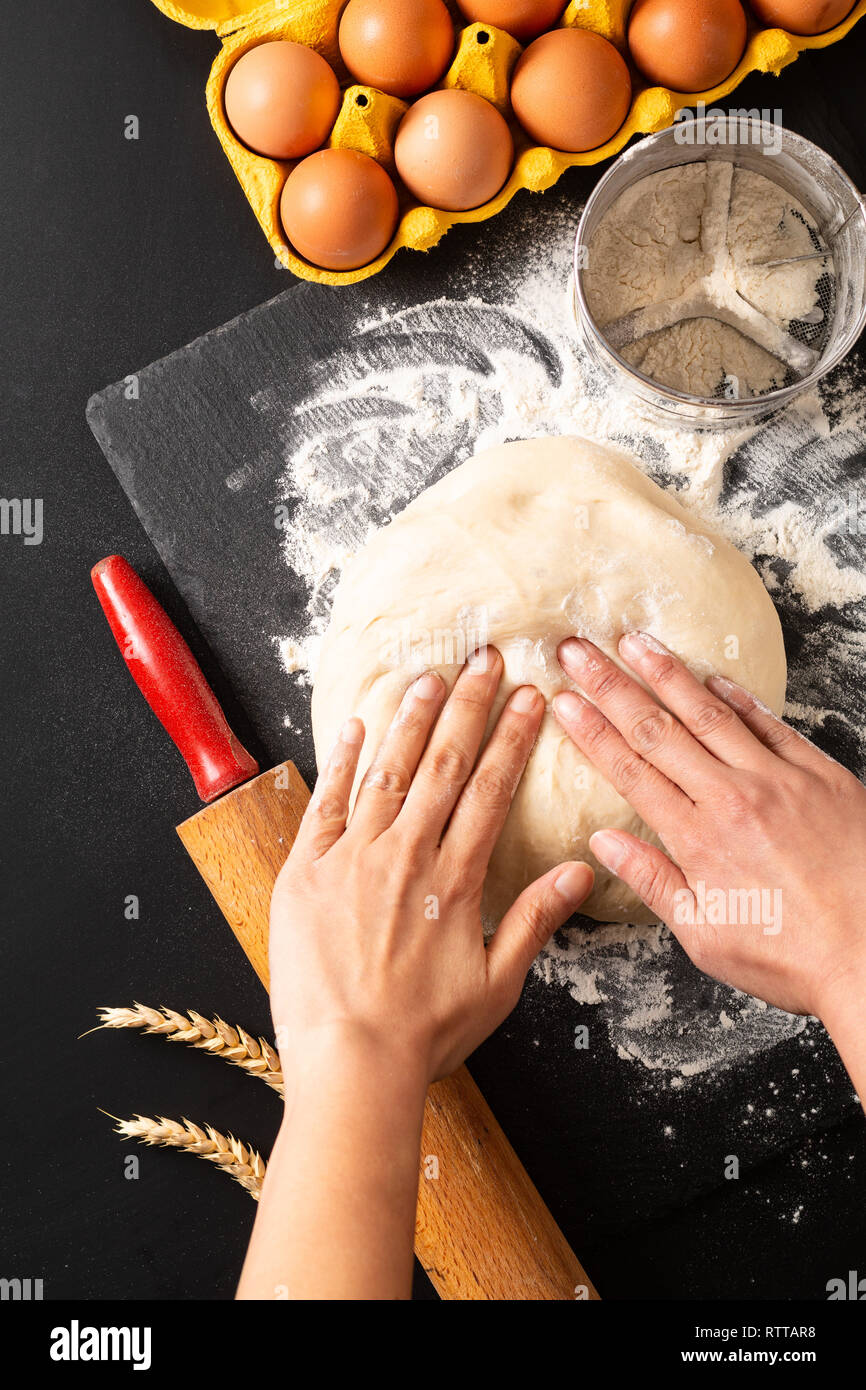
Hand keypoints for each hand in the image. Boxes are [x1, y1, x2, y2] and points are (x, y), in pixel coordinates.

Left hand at [270, 647, 592, 1084]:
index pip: (492, 790)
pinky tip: (354, 725)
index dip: (513, 737)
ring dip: (410, 719)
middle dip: (468, 706)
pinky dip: (340, 761)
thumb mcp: (498, 984)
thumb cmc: (425, 1032)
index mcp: (455, 879)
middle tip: (485, 658)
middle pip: (443, 765)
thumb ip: (536, 919)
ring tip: (429, 677)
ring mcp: (351, 858)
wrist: (350, 1061)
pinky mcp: (305, 871)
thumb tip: (583, 870)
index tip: (529, 697)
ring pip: (386, 771)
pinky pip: (324, 803)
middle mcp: (406, 855)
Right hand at [552, 632, 865, 1023]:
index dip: (590, 731)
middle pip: (658, 730)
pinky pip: (770, 724)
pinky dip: (737, 697)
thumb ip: (653, 882)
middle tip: (578, 649)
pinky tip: (713, 676)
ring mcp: (779, 780)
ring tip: (634, 641)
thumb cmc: (791, 957)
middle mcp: (733, 798)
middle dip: (611, 685)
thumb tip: (603, 842)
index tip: (563, 699)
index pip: (630, 770)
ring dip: (667, 674)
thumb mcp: (706, 935)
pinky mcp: (821, 775)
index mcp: (698, 839)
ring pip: (710, 714)